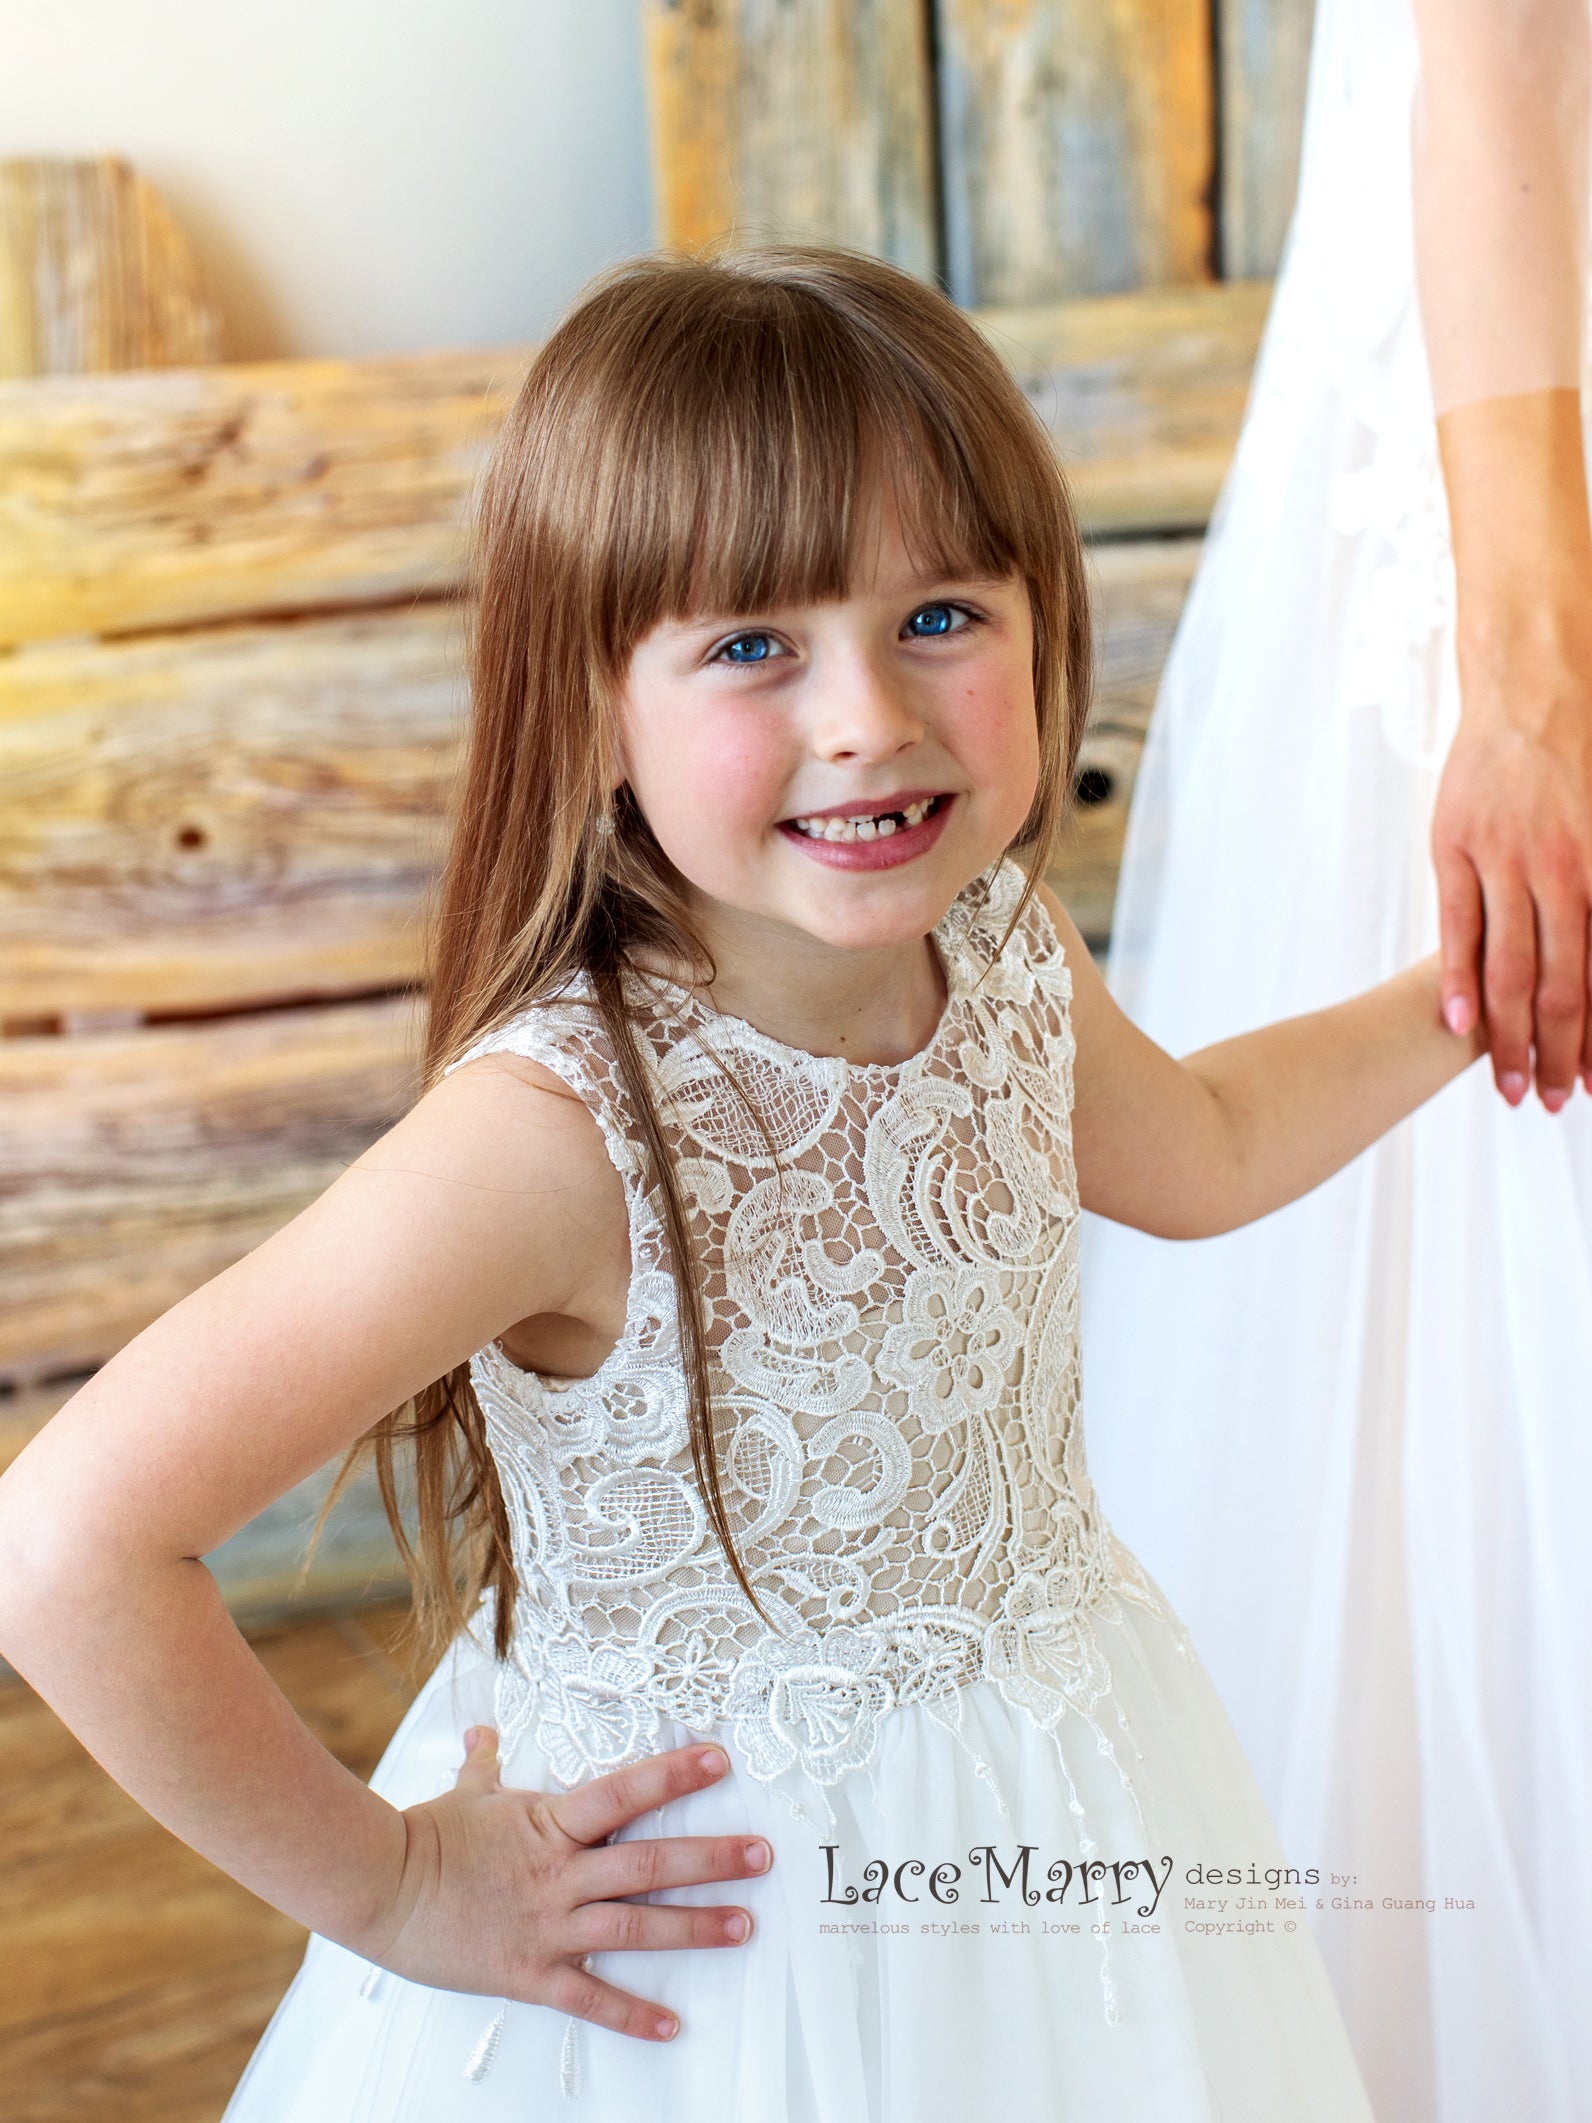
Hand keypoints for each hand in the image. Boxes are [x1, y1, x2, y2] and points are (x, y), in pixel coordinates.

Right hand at [354, 1727, 771, 2041]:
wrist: (380, 1888)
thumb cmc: (425, 1837)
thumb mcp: (465, 1793)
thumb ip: (486, 1763)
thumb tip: (485, 1732)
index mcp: (549, 1823)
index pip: (626, 1793)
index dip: (675, 1776)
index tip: (721, 1764)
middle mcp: (559, 1873)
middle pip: (648, 1863)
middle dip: (711, 1858)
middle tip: (761, 1857)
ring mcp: (548, 1924)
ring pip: (634, 1926)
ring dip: (693, 1927)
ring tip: (743, 1926)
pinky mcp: (531, 1973)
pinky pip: (590, 1998)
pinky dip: (633, 2014)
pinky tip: (672, 2023)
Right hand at [1431, 609, 1591, 1110]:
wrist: (1538, 682)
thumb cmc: (1585, 752)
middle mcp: (1559, 871)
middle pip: (1560, 984)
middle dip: (1555, 1053)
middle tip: (1547, 1102)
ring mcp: (1503, 860)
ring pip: (1509, 967)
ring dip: (1508, 1035)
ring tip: (1506, 1083)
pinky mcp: (1455, 847)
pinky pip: (1455, 926)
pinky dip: (1459, 979)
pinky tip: (1458, 1023)